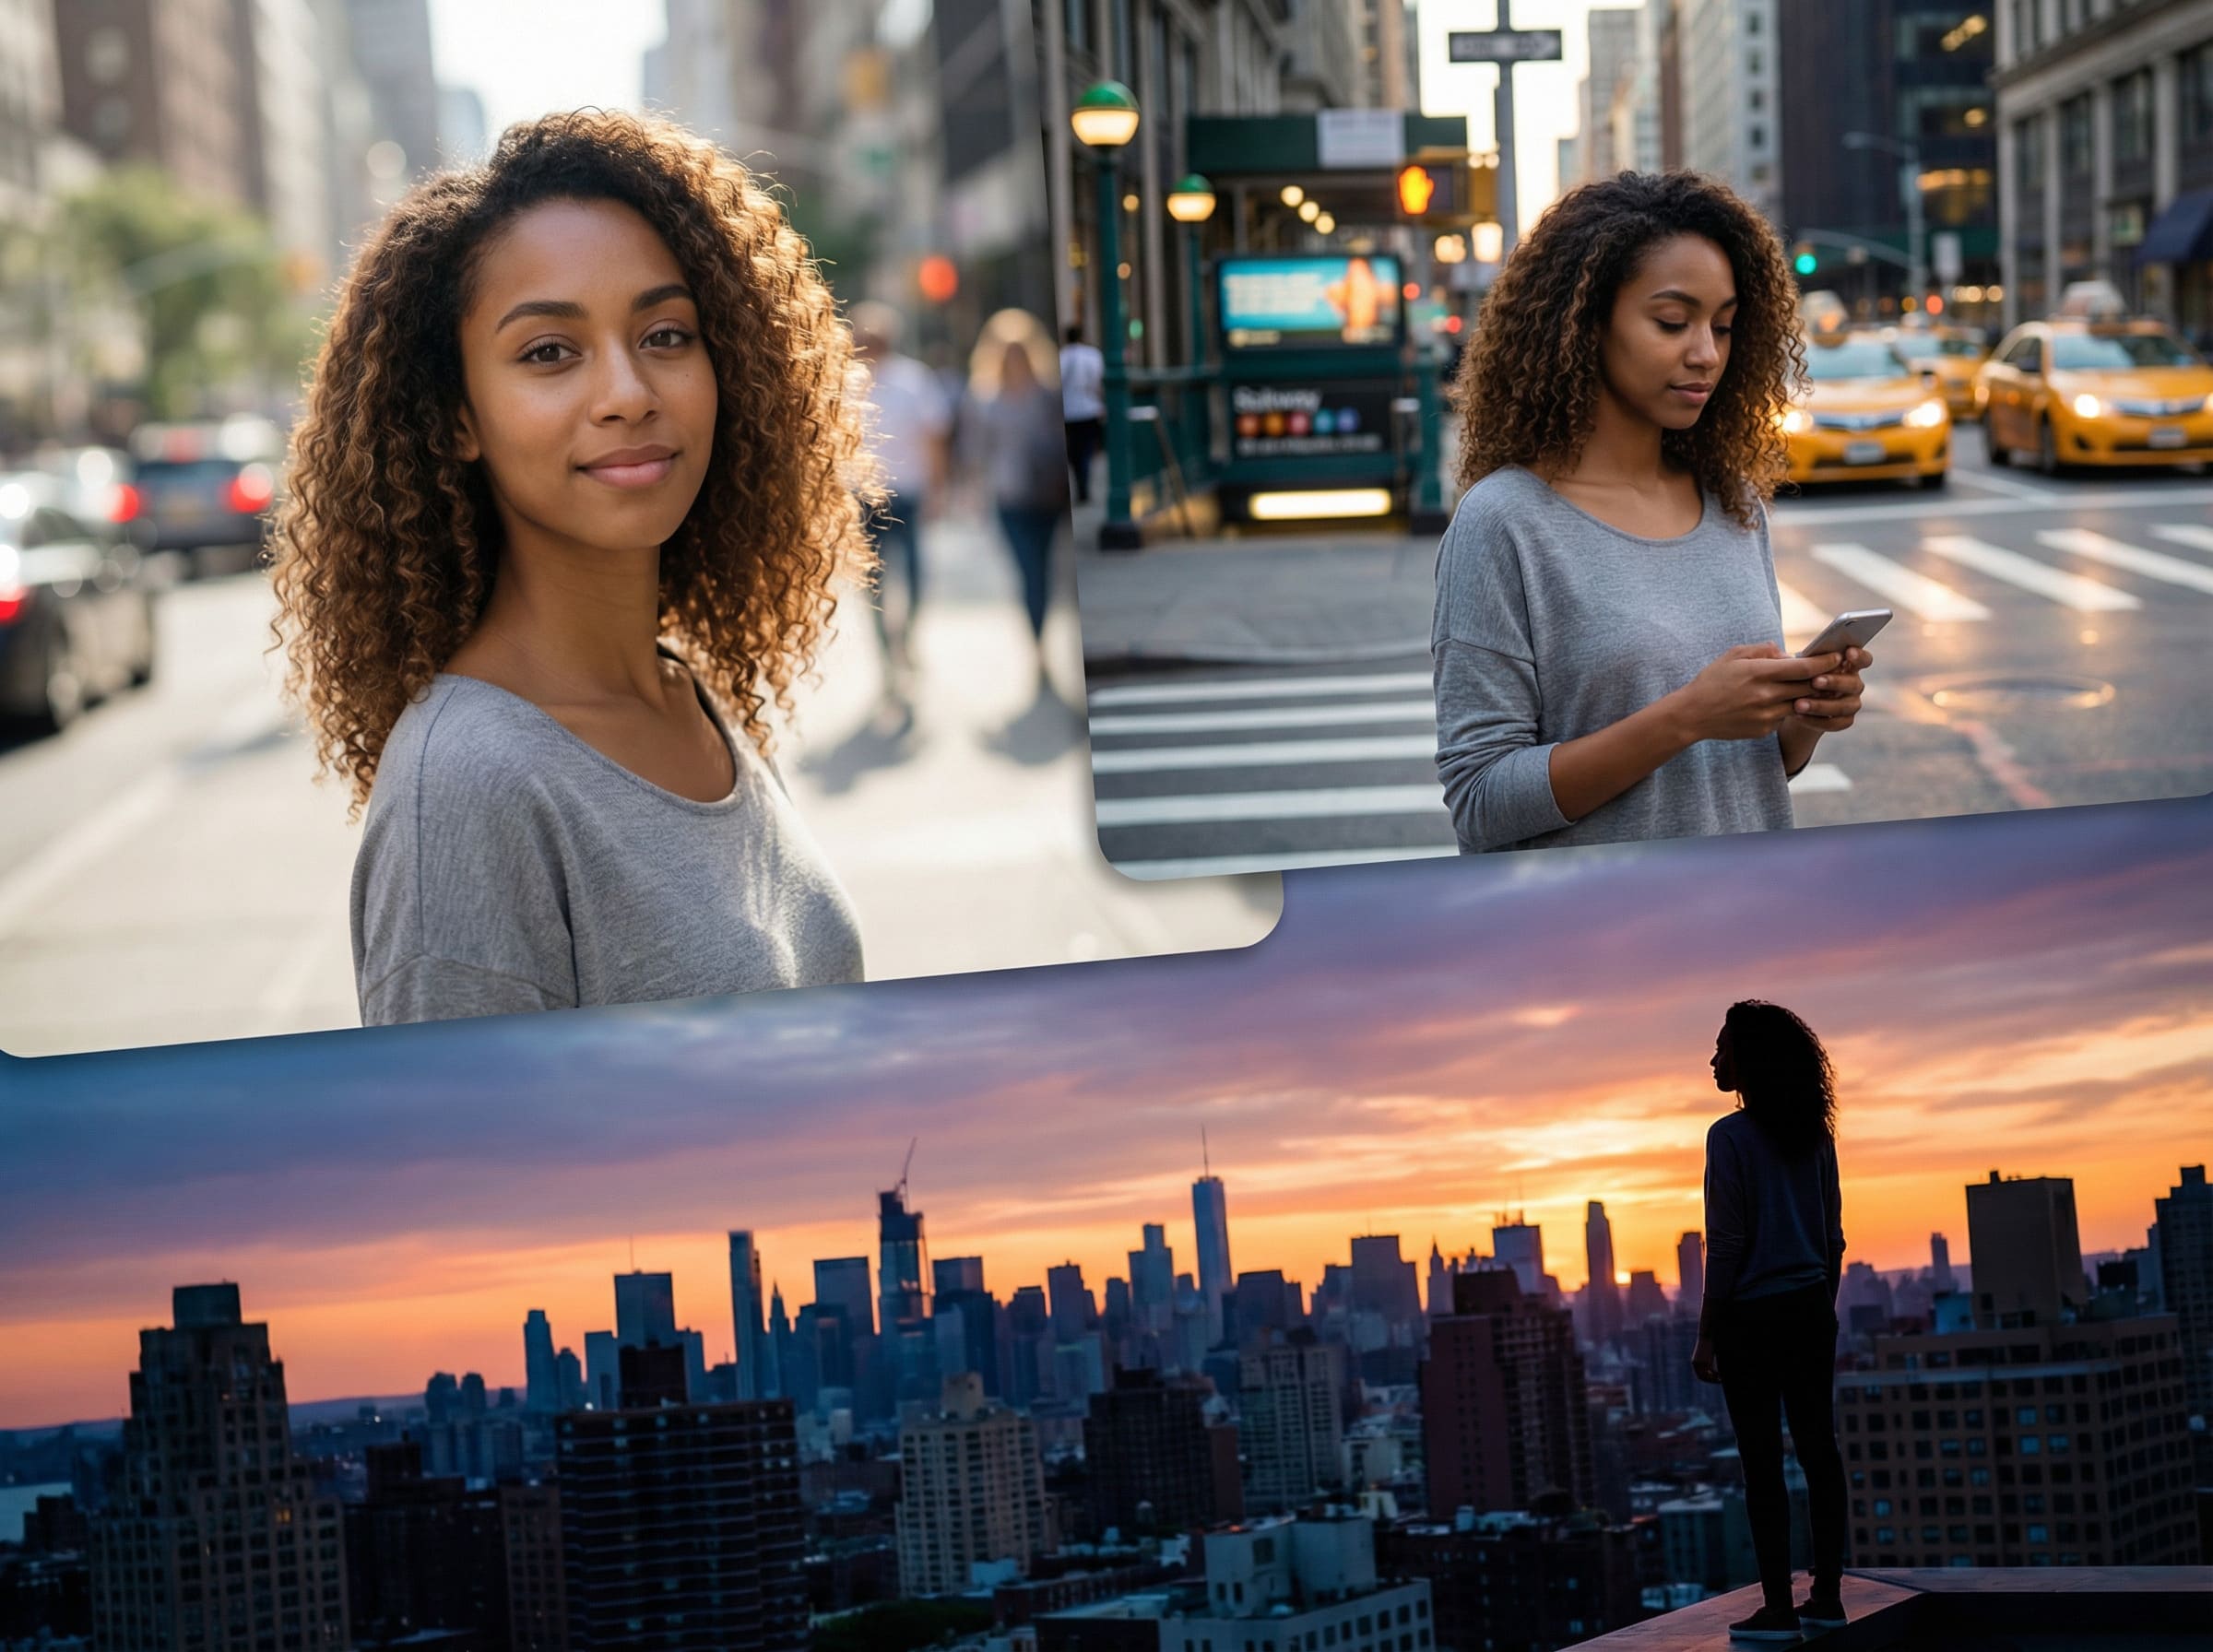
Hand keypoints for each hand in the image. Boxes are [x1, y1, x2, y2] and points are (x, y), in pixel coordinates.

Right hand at [1670, 644, 1838, 743]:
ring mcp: (1766, 715)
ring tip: (1804, 686)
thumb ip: (1764, 650)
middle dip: (1821, 678)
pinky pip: (1784, 717)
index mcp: (1760, 673)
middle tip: (1830, 671)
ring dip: (1805, 695)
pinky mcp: (1764, 730)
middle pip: (1808, 687)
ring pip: (1800, 704)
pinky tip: (1777, 702)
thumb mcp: (1734, 655)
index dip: (1825, 662)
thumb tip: (1788, 653)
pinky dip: (1786, 708)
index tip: (1837, 657)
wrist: (1693, 715)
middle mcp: (1766, 696)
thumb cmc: (1712, 681)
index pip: (1805, 668)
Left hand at [1693, 1335, 1719, 1384]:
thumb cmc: (1707, 1344)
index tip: (1714, 1379)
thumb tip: (1712, 1371)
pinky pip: (1711, 1372)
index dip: (1707, 1379)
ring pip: (1707, 1376)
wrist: (1706, 1336)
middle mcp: (1696, 1364)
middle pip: (1702, 1377)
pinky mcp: (1706, 1361)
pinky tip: (1721, 1376)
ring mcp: (1700, 1363)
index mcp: (1695, 1363)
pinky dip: (1716, 1375)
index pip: (1699, 1375)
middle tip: (1719, 1381)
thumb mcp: (1706, 1354)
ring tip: (1721, 1379)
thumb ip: (1707, 1362)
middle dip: (1711, 1380)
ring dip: (1714, 1379)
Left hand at [1785, 645, 1871, 734]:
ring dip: (1820, 705)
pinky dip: (1817, 720)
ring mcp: (1851, 703)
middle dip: (1834, 682)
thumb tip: (1775, 649)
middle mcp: (1853, 684)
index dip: (1859, 656)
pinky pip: (1835, 723)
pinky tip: (1799, 716)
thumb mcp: (1795, 667)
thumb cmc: (1799, 679)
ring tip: (1798, 704)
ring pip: (1843, 705)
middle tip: (1814, 681)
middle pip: (1853, 683)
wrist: (1795, 707)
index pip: (1863, 659)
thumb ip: (1792, 659)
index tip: (1848, 652)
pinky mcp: (1844, 720)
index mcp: (1847, 666)